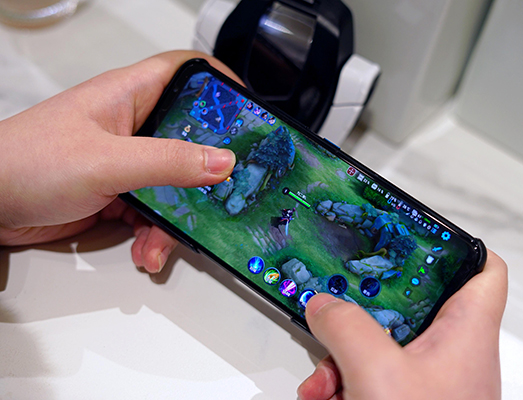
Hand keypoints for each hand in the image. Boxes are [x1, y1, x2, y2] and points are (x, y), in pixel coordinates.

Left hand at [0, 51, 237, 272]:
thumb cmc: (25, 162)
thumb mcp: (107, 161)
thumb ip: (168, 162)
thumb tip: (221, 162)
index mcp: (129, 96)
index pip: (187, 73)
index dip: (220, 87)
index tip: (249, 116)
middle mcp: (132, 126)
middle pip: (191, 136)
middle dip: (210, 168)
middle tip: (228, 190)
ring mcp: (126, 161)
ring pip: (175, 182)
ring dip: (179, 215)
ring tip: (166, 239)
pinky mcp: (118, 193)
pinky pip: (153, 211)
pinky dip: (155, 233)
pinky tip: (145, 249)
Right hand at [298, 250, 507, 399]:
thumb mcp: (377, 373)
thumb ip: (346, 328)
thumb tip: (323, 303)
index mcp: (465, 332)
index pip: (483, 269)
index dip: (454, 245)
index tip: (415, 235)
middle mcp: (451, 352)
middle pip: (409, 305)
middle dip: (362, 313)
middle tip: (337, 313)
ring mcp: (427, 379)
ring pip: (382, 343)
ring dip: (343, 356)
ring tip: (323, 380)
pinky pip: (372, 375)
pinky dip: (345, 382)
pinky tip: (326, 397)